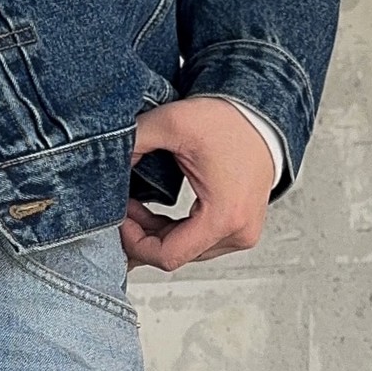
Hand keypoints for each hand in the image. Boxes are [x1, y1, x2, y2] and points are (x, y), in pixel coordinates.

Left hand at [122, 97, 275, 273]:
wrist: (263, 114)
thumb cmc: (228, 119)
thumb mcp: (174, 122)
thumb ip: (136, 140)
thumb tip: (108, 166)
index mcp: (224, 217)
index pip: (168, 256)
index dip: (136, 243)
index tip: (120, 219)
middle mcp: (238, 233)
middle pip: (176, 256)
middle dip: (144, 237)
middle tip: (124, 211)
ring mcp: (242, 235)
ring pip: (186, 252)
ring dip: (158, 236)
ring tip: (139, 209)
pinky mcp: (242, 229)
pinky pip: (199, 243)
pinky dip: (176, 233)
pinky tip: (157, 216)